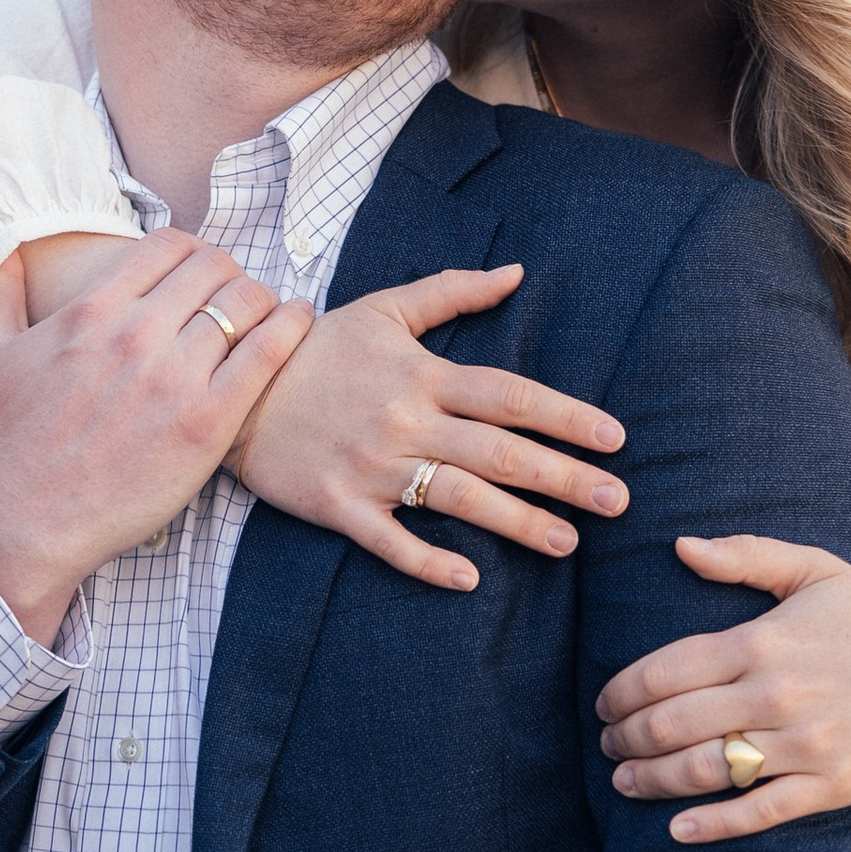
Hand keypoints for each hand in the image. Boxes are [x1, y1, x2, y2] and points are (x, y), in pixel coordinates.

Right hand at [0, 231, 310, 643]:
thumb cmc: (8, 445)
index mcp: (90, 311)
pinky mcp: (208, 423)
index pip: (168, 244)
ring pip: (247, 301)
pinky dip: (291, 325)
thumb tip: (9, 248)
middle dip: (228, 274)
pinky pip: (268, 350)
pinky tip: (297, 319)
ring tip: (265, 314)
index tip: (197, 272)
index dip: (191, 251)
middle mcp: (135, 335)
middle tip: (232, 296)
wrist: (25, 524)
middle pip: (214, 267)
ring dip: (261, 300)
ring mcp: (174, 378)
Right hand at [226, 264, 627, 591]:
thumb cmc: (317, 347)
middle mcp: (404, 420)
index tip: (613, 438)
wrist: (233, 386)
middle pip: (497, 450)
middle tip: (617, 500)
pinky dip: (427, 560)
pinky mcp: (338, 504)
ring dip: (514, 522)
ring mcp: (371, 466)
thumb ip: (453, 291)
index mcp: (421, 373)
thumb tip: (517, 272)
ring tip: (567, 543)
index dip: (565, 416)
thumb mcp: (384, 308)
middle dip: (562, 477)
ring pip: (455, 497)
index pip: (509, 395)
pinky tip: (469, 579)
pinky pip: (389, 540)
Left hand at [596, 537, 850, 839]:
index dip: (622, 691)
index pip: (666, 671)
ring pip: (705, 770)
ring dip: (650, 779)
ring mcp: (803, 744)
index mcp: (763, 640)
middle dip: (625, 737)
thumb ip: (746, 556)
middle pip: (673, 724)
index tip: (605, 702)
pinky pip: (758, 811)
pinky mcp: (829, 785)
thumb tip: (680, 546)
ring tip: (624, 780)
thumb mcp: (815, 570)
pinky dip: (711, 824)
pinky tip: (676, 828)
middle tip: (607, 742)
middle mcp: (776, 694)